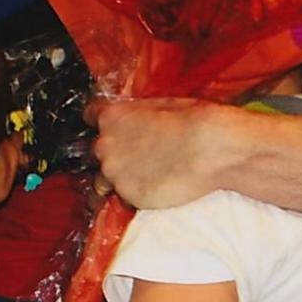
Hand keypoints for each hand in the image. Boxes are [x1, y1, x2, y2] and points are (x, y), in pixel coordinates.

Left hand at [90, 98, 235, 208]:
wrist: (212, 150)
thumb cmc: (194, 121)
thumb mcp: (161, 104)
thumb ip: (137, 113)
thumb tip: (136, 117)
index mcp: (111, 117)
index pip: (90, 116)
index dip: (103, 122)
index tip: (113, 128)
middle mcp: (104, 146)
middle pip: (96, 151)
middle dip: (113, 153)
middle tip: (138, 155)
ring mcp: (114, 174)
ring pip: (103, 179)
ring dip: (118, 178)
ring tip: (145, 175)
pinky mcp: (129, 197)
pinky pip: (124, 197)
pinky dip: (135, 193)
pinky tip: (156, 186)